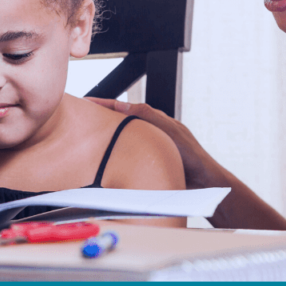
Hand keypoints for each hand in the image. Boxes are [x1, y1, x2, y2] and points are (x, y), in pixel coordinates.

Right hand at [86, 97, 217, 188]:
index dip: (105, 104)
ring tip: (87, 136)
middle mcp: (150, 132)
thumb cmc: (193, 157)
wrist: (204, 184)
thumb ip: (148, 116)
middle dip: (101, 118)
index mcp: (156, 121)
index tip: (86, 101)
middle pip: (120, 122)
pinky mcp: (147, 164)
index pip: (125, 108)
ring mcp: (148, 148)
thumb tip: (123, 105)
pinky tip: (103, 160)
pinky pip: (125, 156)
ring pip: (121, 139)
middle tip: (81, 117)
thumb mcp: (171, 132)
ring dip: (105, 138)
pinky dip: (113, 154)